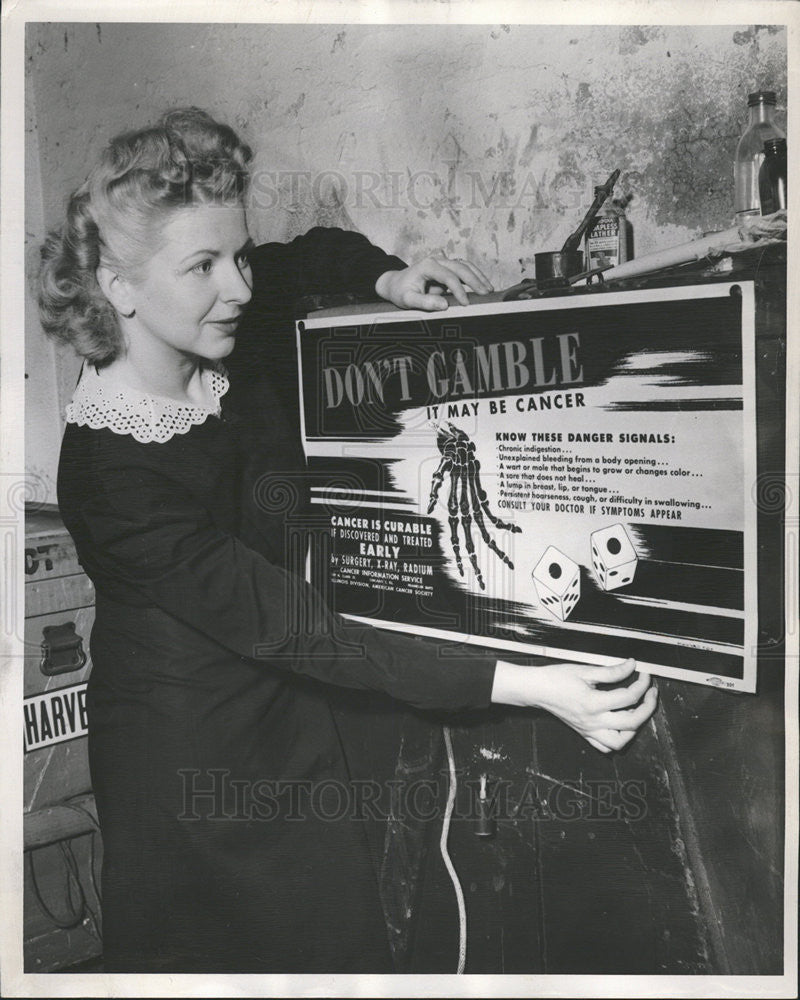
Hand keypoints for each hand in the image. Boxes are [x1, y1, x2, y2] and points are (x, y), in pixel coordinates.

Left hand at [375, 254, 492, 309]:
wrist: (396, 284)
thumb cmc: (400, 292)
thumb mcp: (407, 300)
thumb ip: (424, 302)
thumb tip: (444, 305)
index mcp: (427, 265)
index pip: (448, 276)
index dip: (459, 290)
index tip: (466, 304)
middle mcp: (436, 260)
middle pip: (460, 267)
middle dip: (475, 280)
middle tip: (486, 293)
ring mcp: (443, 262)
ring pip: (465, 265)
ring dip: (478, 276)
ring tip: (489, 289)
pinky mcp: (447, 268)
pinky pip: (464, 269)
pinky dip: (474, 276)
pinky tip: (483, 285)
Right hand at [491, 657, 657, 752]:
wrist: (536, 689)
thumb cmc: (555, 679)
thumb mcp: (585, 670)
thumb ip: (611, 671)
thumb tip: (631, 666)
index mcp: (593, 703)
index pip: (628, 696)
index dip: (641, 684)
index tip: (644, 674)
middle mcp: (592, 721)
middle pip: (632, 721)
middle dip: (647, 706)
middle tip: (650, 692)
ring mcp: (589, 730)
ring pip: (621, 741)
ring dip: (635, 727)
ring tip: (637, 711)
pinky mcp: (585, 734)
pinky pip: (606, 747)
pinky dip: (618, 739)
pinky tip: (621, 725)